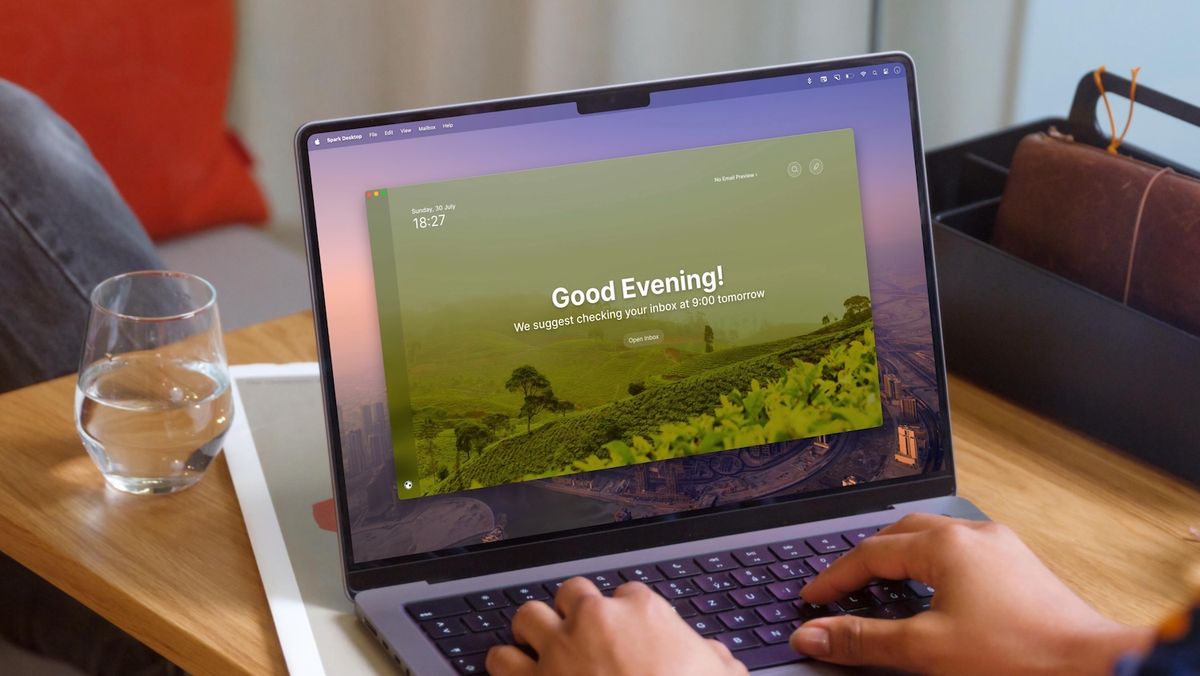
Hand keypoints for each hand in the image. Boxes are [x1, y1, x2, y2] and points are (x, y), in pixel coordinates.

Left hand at [486, 577, 746, 675]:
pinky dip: (505, 667)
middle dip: (573, 613)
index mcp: (643, 612)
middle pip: (571, 593)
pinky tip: (515, 674)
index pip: (626, 595)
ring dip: (533, 633)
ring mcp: (559, 650)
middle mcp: (596, 621)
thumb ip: (713, 660)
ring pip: (528, 618)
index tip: (624, 634)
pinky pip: (500, 660)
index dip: (624, 616)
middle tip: (580, 635)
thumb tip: (715, 657)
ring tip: (539, 648)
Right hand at [791, 514, 1154, 674]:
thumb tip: (812, 636)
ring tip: (880, 586)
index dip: (835, 577)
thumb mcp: (926, 649)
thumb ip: (863, 640)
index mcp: (946, 545)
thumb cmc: (1016, 657)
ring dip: (900, 557)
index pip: (871, 553)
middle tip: (841, 587)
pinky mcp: (1020, 567)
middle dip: (865, 559)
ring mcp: (1001, 547)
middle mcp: (973, 535)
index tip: (812, 598)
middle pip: (901, 533)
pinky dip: (932, 566)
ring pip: (934, 539)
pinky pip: (962, 553)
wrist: (1092, 667)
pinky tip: (933, 592)